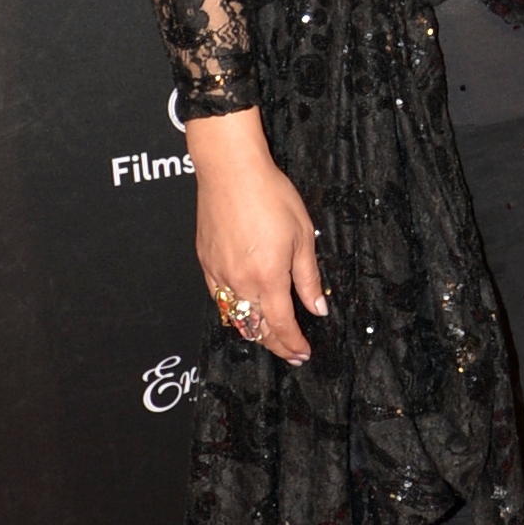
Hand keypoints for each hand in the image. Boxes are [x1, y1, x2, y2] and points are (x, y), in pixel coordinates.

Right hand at [186, 108, 326, 364]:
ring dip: (254, 332)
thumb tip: (318, 308)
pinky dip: (233, 312)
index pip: (281, 325)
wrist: (230, 171)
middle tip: (291, 353)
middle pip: (256, 329)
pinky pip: (218, 299)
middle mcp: (240, 282)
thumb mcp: (302, 236)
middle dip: (275, 345)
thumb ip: (308, 278)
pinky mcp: (205, 263)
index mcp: (268, 278)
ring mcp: (218, 274)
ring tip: (270, 337)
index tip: (303, 353)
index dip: (293, 344)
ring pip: (235, 318)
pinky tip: (243, 312)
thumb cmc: (270, 196)